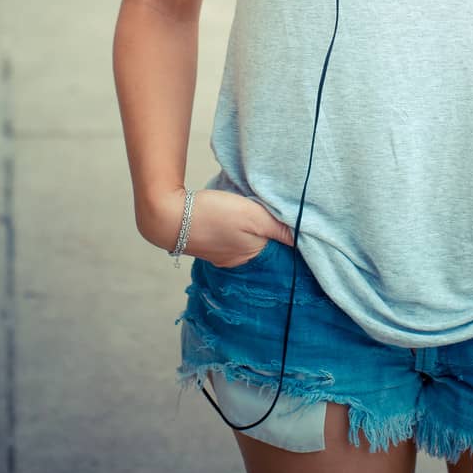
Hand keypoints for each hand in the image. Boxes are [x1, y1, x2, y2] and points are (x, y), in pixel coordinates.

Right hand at [138, 187, 295, 267]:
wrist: (167, 215)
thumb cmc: (213, 214)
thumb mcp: (253, 217)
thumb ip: (279, 227)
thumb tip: (305, 238)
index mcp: (251, 257)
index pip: (279, 250)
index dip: (287, 236)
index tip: (295, 224)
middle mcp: (237, 261)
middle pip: (262, 246)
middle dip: (270, 233)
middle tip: (276, 213)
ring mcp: (220, 254)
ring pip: (246, 241)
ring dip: (252, 229)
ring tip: (256, 212)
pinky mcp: (208, 242)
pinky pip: (230, 236)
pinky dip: (236, 227)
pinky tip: (234, 214)